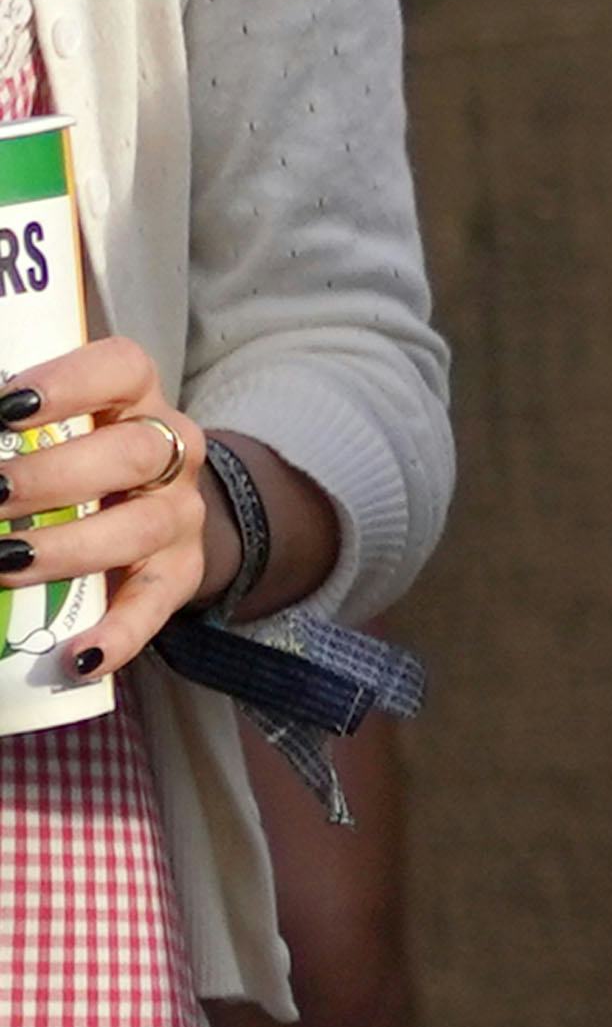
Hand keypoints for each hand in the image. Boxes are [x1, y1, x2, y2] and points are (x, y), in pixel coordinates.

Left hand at [1, 335, 212, 680]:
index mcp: (134, 395)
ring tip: (4, 560)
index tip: (6, 408)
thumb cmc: (80, 450)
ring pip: (137, 529)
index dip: (67, 383)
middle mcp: (170, 449)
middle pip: (130, 454)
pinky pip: (155, 608)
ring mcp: (180, 514)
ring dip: (65, 549)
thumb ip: (8, 432)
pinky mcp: (179, 574)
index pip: (120, 368)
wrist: (152, 504)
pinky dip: (118, 636)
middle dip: (51, 477)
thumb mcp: (56, 424)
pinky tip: (78, 658)